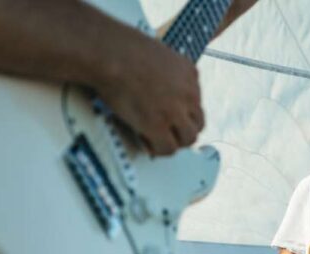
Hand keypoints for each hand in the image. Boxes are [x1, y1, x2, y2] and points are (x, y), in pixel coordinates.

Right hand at [95, 38, 202, 155]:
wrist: (111, 54)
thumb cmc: (123, 49)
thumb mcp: (157, 53)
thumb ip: (165, 71)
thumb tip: (157, 90)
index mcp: (189, 73)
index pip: (196, 101)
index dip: (183, 113)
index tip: (170, 118)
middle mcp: (188, 93)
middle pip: (198, 122)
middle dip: (183, 130)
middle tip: (166, 134)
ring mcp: (175, 110)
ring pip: (188, 138)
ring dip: (174, 142)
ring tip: (157, 142)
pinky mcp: (158, 125)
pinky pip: (167, 148)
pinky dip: (158, 149)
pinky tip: (146, 144)